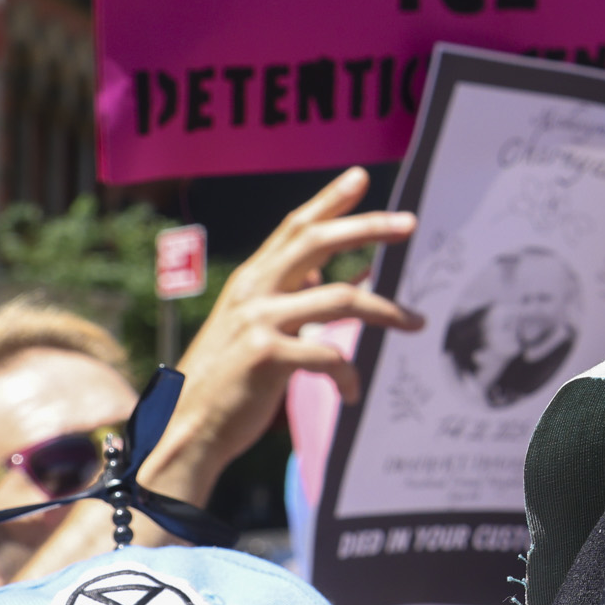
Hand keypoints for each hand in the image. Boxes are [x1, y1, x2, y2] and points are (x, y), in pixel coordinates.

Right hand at [143, 169, 421, 509]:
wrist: (188, 427)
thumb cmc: (232, 380)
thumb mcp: (261, 329)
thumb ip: (298, 299)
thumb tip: (346, 277)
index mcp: (252, 281)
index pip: (294, 228)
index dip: (328, 201)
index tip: (359, 177)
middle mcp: (254, 292)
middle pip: (316, 242)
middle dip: (366, 228)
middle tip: (409, 224)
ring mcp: (258, 321)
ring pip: (340, 298)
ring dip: (386, 309)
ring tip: (417, 322)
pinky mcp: (267, 357)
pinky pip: (330, 356)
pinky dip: (350, 375)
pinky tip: (353, 393)